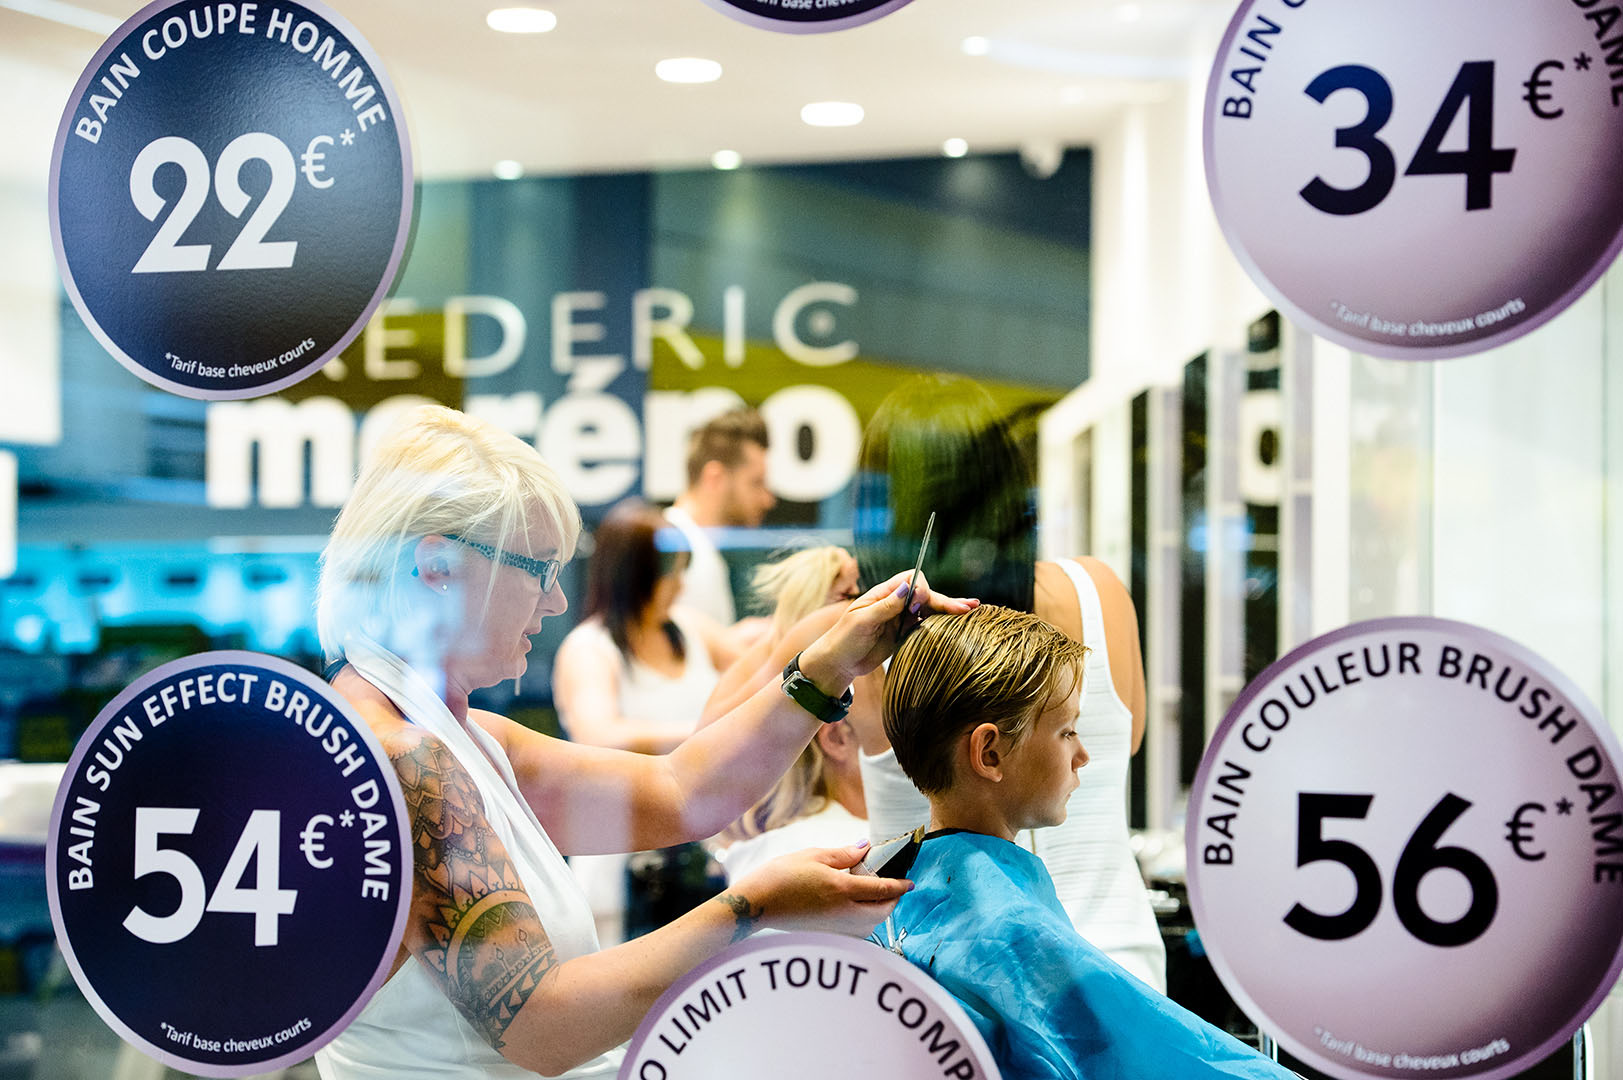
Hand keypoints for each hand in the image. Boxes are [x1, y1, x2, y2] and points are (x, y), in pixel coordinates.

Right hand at [731, 842, 911, 937]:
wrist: (756, 905)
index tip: (910, 881)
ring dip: (879, 911)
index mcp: (842, 890)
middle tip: (894, 886)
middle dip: (893, 900)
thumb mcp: (813, 856)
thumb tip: (866, 848)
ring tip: (875, 895)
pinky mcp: (828, 936)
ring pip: (872, 924)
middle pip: (883, 911)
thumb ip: (843, 854)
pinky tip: (855, 908)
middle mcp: (844, 914)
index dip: (900, 885)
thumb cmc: (780, 877)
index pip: (883, 889)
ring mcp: (836, 928)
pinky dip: (865, 921)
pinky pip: (858, 932)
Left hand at [798, 571, 976, 691]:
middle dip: (945, 601)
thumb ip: (886, 606)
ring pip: (929, 610)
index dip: (921, 589)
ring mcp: (900, 619)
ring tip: (971, 611)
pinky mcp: (904, 634)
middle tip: (967, 607)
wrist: (837, 663)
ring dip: (948, 610)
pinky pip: (926, 626)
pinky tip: (958, 624)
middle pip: (926, 595)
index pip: (910, 580)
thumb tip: (908, 587)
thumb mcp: (862, 621)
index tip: (918, 604)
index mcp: (883, 594)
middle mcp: (895, 603)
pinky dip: (942, 624)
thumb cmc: (844, 639)